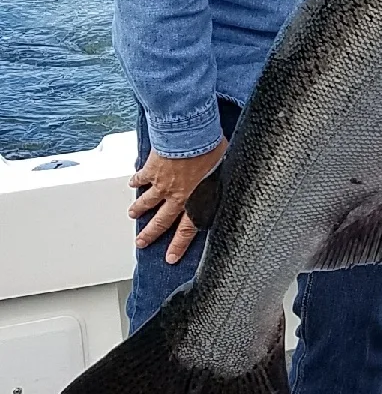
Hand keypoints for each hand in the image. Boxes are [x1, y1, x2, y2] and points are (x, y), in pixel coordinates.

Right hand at [129, 138, 227, 264]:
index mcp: (196, 201)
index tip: (169, 257)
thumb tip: (237, 185)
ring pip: (147, 202)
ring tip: (133, 214)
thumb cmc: (212, 152)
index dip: (177, 246)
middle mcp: (177, 197)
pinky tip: (132, 183)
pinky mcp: (152, 170)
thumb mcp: (226, 173)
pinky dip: (136, 181)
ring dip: (139, 209)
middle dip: (150, 233)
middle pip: (161, 221)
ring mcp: (162, 185)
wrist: (191, 136)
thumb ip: (225, 184)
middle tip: (141, 242)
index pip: (187, 231)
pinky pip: (141, 178)